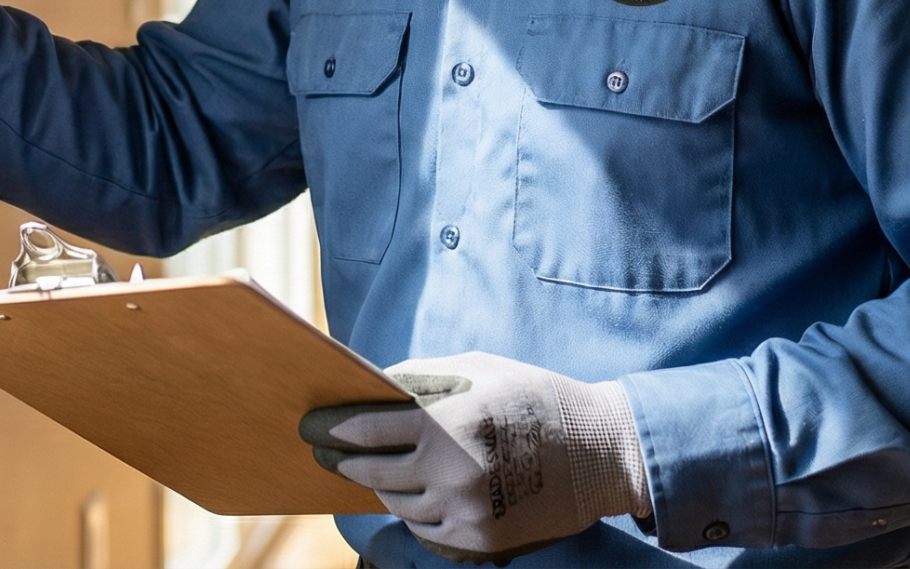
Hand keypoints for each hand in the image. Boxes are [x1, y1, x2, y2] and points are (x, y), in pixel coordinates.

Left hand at [300, 352, 647, 563]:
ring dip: (383, 486)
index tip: (310, 428)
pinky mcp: (479, 540)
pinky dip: (416, 511)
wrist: (599, 453)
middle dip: (343, 461)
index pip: (368, 429)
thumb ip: (422, 377)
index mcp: (450, 421)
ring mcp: (465, 510)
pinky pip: (425, 529)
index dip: (331, 429)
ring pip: (397, 503)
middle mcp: (452, 470)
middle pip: (372, 472)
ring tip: (374, 470)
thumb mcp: (479, 369)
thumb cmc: (534, 398)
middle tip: (324, 454)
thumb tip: (372, 388)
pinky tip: (416, 493)